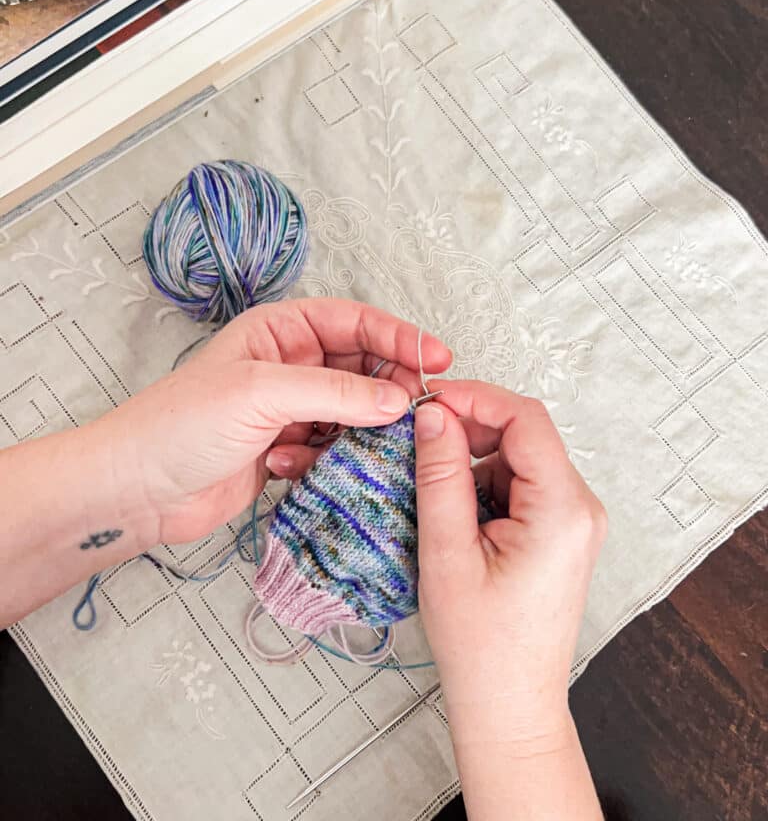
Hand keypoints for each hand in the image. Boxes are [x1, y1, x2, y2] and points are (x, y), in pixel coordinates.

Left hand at [102, 298, 450, 550]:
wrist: (136, 490)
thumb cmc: (180, 424)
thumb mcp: (262, 393)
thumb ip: (336, 392)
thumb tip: (398, 399)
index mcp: (280, 330)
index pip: (354, 322)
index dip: (399, 336)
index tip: (438, 358)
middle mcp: (289, 365)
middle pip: (362, 366)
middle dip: (390, 387)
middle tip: (421, 408)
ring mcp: (289, 409)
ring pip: (353, 411)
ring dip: (364, 428)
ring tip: (375, 445)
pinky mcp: (286, 450)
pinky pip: (332, 447)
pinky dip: (329, 458)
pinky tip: (296, 467)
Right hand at [414, 382, 606, 748]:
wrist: (509, 705)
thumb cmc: (481, 646)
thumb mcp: (447, 553)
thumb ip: (441, 475)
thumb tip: (433, 415)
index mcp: (563, 510)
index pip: (525, 419)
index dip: (475, 398)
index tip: (428, 400)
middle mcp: (580, 508)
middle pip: (524, 434)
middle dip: (470, 429)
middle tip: (418, 440)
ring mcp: (573, 521)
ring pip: (518, 458)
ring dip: (472, 460)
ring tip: (431, 490)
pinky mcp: (559, 532)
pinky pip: (519, 485)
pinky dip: (483, 485)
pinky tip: (454, 514)